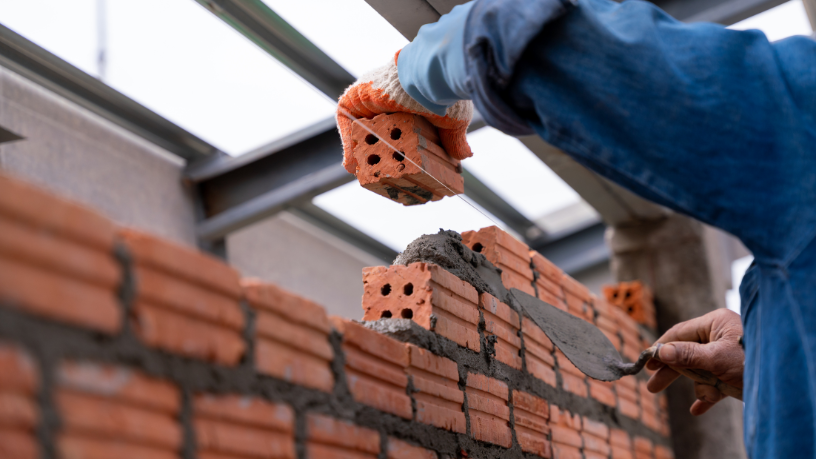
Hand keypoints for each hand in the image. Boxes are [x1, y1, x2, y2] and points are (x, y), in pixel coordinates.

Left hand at [336, 52, 472, 174]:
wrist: (429, 75)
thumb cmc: (443, 92)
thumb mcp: (453, 120)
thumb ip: (453, 138)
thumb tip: (465, 156)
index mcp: (408, 101)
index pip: (397, 129)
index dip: (395, 150)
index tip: (396, 170)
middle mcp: (386, 98)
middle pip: (376, 132)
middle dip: (377, 154)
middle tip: (380, 175)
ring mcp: (369, 97)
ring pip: (361, 130)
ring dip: (363, 152)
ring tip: (366, 174)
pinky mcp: (355, 97)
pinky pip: (347, 123)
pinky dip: (349, 144)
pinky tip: (354, 165)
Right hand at [646, 308, 743, 415]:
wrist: (783, 382)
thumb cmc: (753, 361)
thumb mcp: (716, 358)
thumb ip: (687, 355)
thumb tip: (660, 352)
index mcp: (715, 323)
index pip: (679, 333)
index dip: (661, 348)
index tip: (646, 363)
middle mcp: (719, 337)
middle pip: (685, 352)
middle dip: (670, 371)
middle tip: (652, 385)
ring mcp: (726, 355)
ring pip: (699, 369)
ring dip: (694, 385)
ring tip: (678, 398)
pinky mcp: (734, 373)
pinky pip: (713, 383)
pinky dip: (705, 396)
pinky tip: (698, 408)